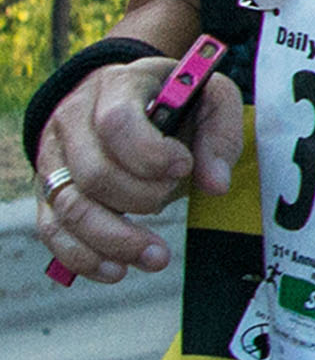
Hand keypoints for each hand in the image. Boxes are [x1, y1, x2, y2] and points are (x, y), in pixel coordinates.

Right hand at [36, 60, 243, 286]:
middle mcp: (73, 121)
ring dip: (115, 240)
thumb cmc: (175, 100)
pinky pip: (53, 230)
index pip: (116, 123)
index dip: (150, 154)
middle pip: (94, 173)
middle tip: (171, 198)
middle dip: (141, 198)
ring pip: (70, 207)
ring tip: (157, 258)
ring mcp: (55, 158)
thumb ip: (220, 135)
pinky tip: (116, 271)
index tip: (182, 168)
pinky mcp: (49, 191)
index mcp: (114, 88)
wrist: (127, 96)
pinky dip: (82, 257)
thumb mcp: (209, 98)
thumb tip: (215, 185)